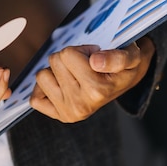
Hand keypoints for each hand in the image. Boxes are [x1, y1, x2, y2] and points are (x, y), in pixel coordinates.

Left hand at [30, 37, 154, 122]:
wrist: (126, 81)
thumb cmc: (125, 66)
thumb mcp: (131, 56)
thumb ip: (117, 58)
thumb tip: (95, 62)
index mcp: (97, 90)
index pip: (67, 54)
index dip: (82, 49)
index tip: (96, 56)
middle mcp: (81, 105)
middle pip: (54, 61)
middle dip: (69, 58)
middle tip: (87, 65)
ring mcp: (69, 113)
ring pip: (42, 75)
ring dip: (56, 71)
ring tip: (76, 74)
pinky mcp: (59, 116)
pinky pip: (35, 98)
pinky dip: (45, 87)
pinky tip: (62, 85)